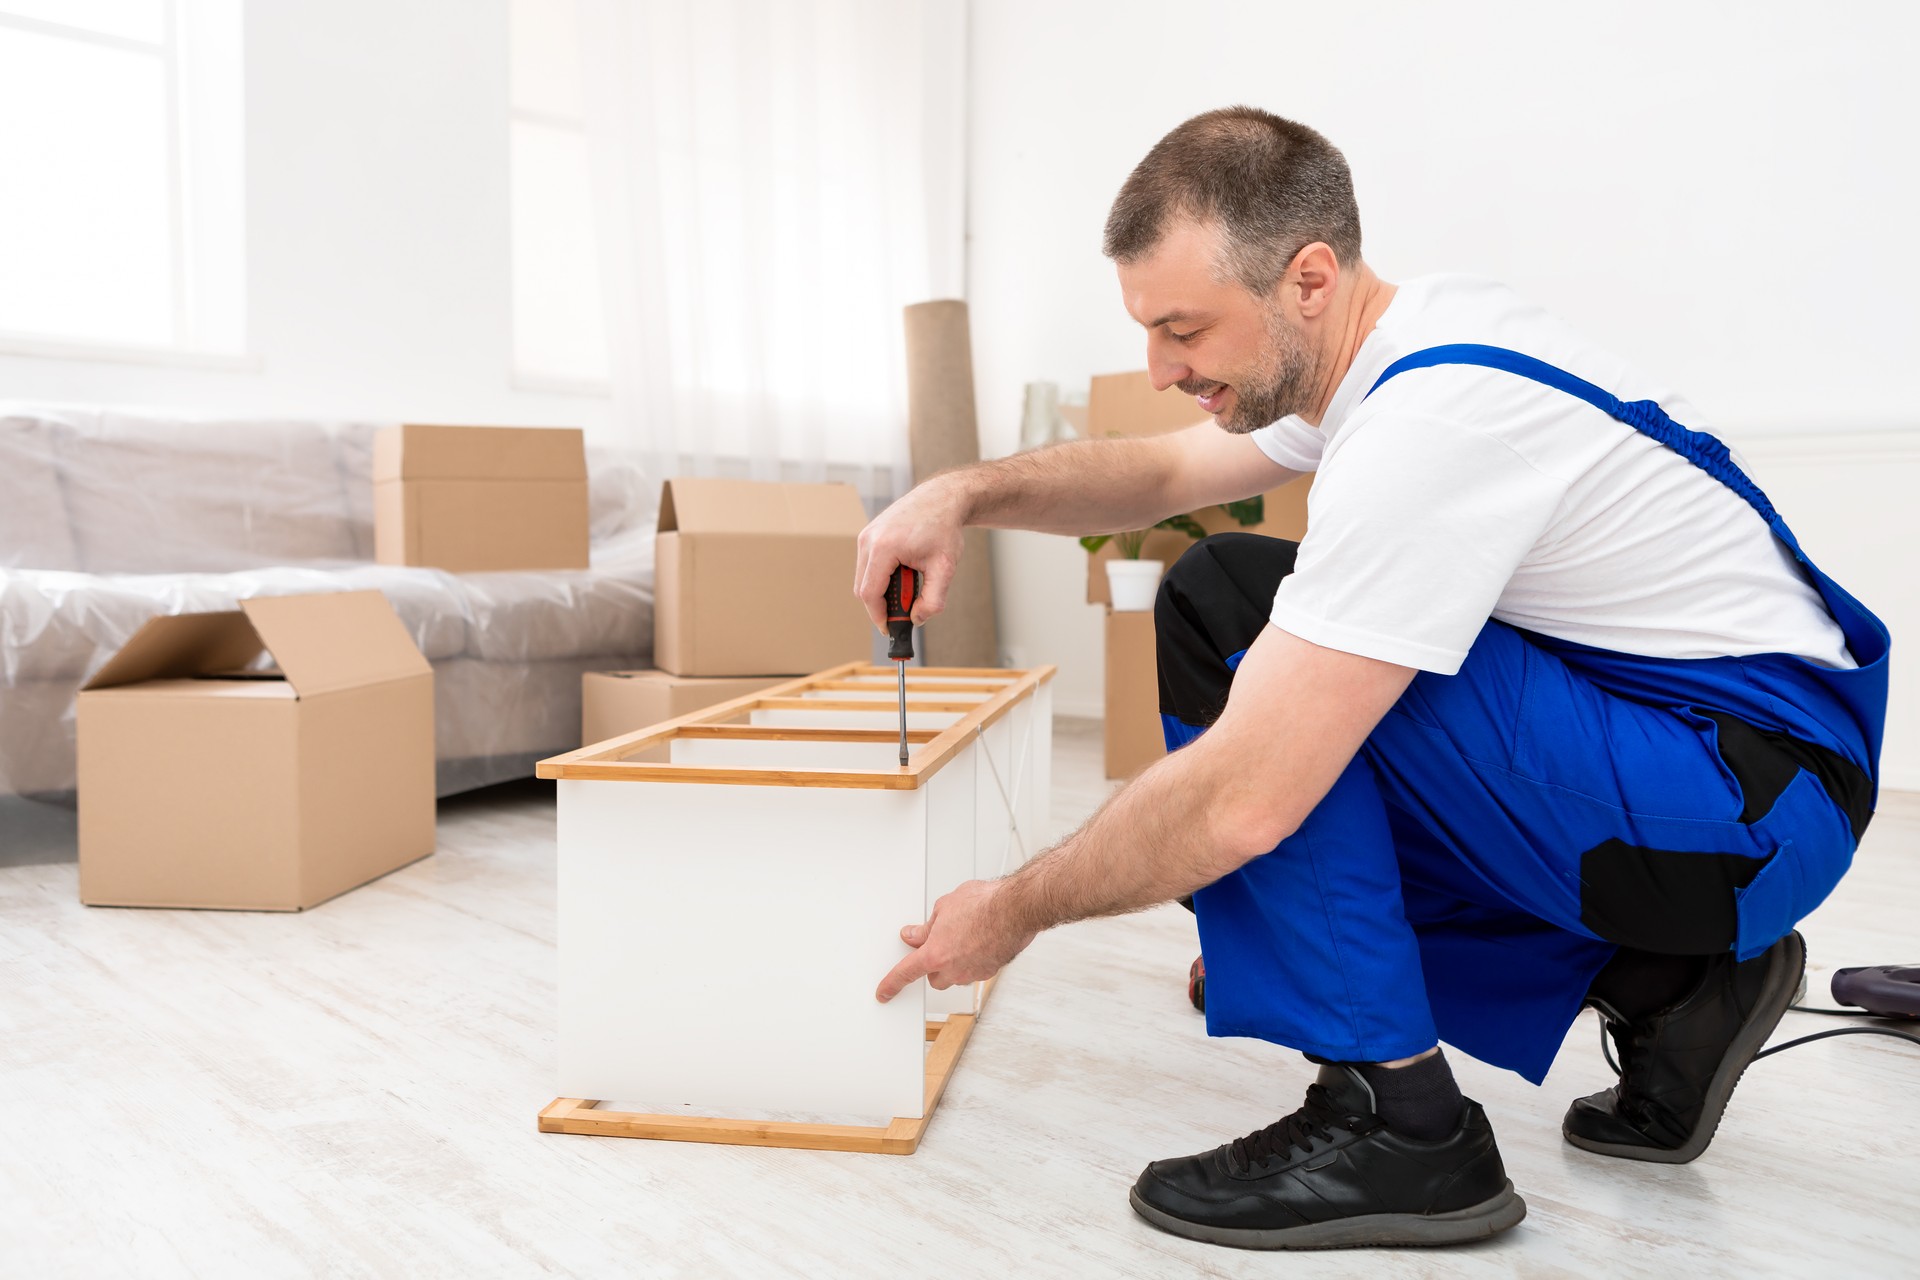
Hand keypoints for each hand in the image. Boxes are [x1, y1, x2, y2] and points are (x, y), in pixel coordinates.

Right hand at [853, 478, 968, 631]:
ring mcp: (866, 535)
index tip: (891, 630)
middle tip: (905, 612)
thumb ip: (933, 600)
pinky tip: (904, 573)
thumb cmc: (944, 529)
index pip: (870, 594)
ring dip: (883, 590)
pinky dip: (882, 577)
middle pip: (863, 588)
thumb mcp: (945, 568)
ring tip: (910, 586)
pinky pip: (868, 565)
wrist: (942, 498)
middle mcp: (869, 540)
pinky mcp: (869, 534)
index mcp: (884, 548)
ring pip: (864, 578)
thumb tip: (916, 620)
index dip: (879, 616)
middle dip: (882, 605)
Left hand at [875, 879, 1036, 1002]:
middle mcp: (953, 969)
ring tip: (963, 935)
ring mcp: (973, 972)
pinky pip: (974, 970)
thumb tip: (915, 934)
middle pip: (934, 977)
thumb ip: (927, 926)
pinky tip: (979, 940)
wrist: (1016, 909)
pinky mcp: (991, 971)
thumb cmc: (984, 904)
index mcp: (935, 954)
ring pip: (955, 975)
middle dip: (934, 964)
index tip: (884, 992)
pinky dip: (973, 959)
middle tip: (939, 942)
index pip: (906, 973)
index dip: (892, 984)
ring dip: (954, 962)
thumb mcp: (944, 907)